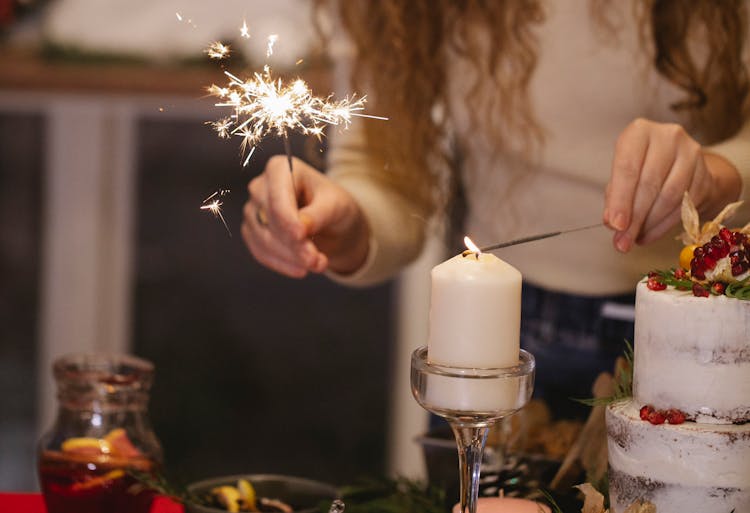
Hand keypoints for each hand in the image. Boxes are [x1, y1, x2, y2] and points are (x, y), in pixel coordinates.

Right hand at [241, 155, 369, 277]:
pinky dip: (281, 264)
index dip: (287, 220)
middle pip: (269, 219)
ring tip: (318, 264)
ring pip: (263, 238)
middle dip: (293, 244)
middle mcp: (260, 186)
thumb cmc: (334, 206)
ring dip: (290, 257)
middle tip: (317, 261)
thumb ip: (317, 215)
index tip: (301, 237)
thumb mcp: (336, 206)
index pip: (278, 198)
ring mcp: (252, 209)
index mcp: (280, 168)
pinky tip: (300, 269)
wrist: (331, 223)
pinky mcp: (252, 231)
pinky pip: (260, 251)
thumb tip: (300, 229)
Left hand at [603, 118, 740, 251]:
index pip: (628, 168)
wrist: (678, 162)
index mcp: (639, 132)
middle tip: (622, 242)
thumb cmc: (640, 167)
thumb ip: (615, 197)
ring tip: (634, 238)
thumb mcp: (621, 175)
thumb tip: (613, 223)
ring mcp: (691, 153)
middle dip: (634, 218)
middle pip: (650, 184)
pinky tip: (650, 233)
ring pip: (669, 196)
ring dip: (650, 223)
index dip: (620, 199)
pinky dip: (665, 225)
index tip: (615, 225)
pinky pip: (685, 205)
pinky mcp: (706, 173)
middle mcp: (668, 136)